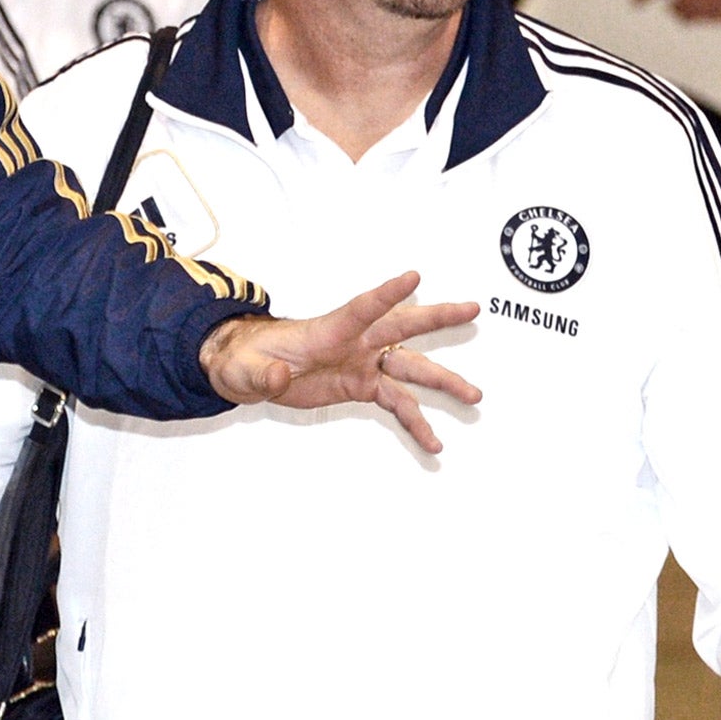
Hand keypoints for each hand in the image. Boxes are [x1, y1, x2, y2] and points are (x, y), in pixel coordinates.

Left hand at [199, 272, 481, 453]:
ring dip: (443, 381)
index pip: (363, 308)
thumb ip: (264, 374)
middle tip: (472, 309)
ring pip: (411, 369)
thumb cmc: (246, 360)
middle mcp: (354, 342)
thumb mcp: (246, 370)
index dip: (387, 294)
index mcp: (329, 330)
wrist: (248, 370)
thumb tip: (280, 376)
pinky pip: (397, 403)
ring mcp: (363, 363)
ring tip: (474, 395)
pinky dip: (416, 422)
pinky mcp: (362, 386)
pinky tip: (434, 442)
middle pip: (402, 326)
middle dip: (437, 317)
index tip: (414, 277)